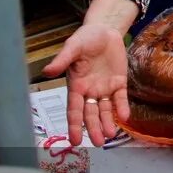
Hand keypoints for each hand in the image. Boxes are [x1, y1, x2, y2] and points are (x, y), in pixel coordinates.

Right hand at [43, 24, 129, 145]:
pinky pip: (120, 98)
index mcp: (76, 85)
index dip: (74, 125)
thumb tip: (47, 71)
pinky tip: (124, 116)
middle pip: (90, 114)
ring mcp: (105, 88)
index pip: (74, 109)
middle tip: (99, 142)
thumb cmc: (85, 39)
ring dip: (107, 122)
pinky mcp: (119, 82)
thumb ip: (62, 60)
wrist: (105, 30)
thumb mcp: (73, 47)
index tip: (75, 140)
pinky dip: (122, 107)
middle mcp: (89, 90)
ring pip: (105, 110)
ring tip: (110, 135)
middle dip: (94, 128)